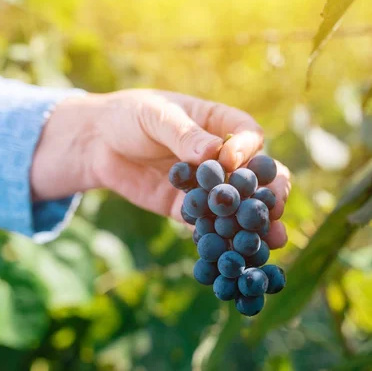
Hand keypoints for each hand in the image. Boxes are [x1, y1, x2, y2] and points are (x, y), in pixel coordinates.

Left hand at [31, 89, 290, 247]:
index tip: (232, 163)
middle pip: (258, 173)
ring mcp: (207, 186)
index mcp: (219, 124)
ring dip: (255, 221)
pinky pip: (208, 225)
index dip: (248, 150)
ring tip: (273, 239)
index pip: (249, 135)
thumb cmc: (128, 116)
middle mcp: (221, 157)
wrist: (95, 144)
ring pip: (239, 204)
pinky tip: (233, 255)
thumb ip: (183, 134)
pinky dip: (221, 239)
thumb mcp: (154, 116)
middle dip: (270, 191)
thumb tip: (212, 152)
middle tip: (276, 207)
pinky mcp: (187, 209)